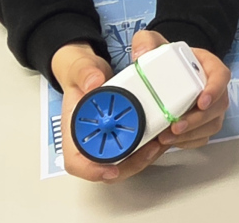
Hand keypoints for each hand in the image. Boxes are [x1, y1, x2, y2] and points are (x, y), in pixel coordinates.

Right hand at [53, 41, 163, 182]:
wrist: (91, 71)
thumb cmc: (82, 75)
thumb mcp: (79, 67)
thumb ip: (84, 72)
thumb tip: (94, 81)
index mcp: (75, 130)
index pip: (77, 162)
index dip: (93, 170)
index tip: (112, 169)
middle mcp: (92, 140)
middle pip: (109, 167)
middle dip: (133, 162)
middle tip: (153, 147)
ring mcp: (110, 138)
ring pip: (127, 161)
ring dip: (146, 156)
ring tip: (164, 140)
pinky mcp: (124, 133)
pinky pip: (137, 147)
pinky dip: (150, 144)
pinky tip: (164, 133)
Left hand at [131, 30, 231, 152]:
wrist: (161, 72)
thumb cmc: (163, 57)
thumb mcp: (152, 43)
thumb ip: (145, 42)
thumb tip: (140, 56)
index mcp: (208, 66)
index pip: (222, 76)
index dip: (215, 90)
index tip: (201, 101)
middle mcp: (213, 87)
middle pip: (218, 106)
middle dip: (198, 120)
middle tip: (176, 126)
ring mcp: (209, 107)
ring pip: (212, 124)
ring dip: (192, 134)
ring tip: (167, 138)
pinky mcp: (201, 124)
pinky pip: (202, 137)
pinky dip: (187, 142)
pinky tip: (170, 142)